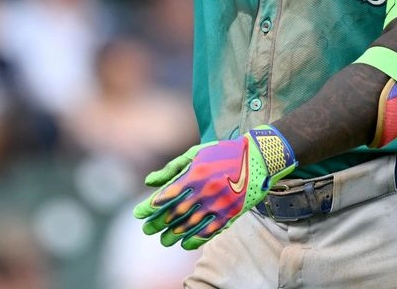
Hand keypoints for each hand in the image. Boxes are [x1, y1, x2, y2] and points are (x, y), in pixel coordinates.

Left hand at [133, 125, 296, 249]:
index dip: (151, 206)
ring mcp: (219, 203)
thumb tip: (149, 182)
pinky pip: (210, 230)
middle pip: (176, 212)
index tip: (138, 214)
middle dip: (159, 223)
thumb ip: (172, 169)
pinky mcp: (231, 213)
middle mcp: (206, 190)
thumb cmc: (222, 153)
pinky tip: (185, 243)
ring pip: (191, 224)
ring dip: (174, 234)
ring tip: (163, 240)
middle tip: (147, 230)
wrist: (257, 158)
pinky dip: (196, 239)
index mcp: (195, 173)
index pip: (167, 195)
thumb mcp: (195, 154)